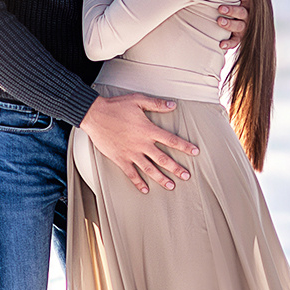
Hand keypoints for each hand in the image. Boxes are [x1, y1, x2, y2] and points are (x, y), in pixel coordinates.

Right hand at [77, 93, 197, 193]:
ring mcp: (130, 153)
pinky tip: (145, 189)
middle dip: (176, 168)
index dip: (185, 146)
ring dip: (161, 178)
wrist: (94, 115)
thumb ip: (157, 104)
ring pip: (149, 169)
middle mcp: (141, 144)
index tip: (195, 152)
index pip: (171, 140)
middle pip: (163, 159)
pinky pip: (131, 174)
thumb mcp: (138, 100)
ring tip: (171, 186)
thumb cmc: (116, 106)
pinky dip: (138, 182)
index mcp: (148, 130)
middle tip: (187, 176)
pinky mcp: (119, 159)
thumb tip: (173, 105)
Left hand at [216, 0, 252, 50]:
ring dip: (230, 24)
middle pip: (242, 11)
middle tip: (220, 8)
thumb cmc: (231, 2)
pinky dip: (229, 43)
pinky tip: (220, 44)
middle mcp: (248, 14)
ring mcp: (245, 26)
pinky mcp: (240, 38)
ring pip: (240, 25)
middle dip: (232, 9)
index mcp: (248, 2)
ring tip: (219, 21)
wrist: (240, 24)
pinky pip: (236, 42)